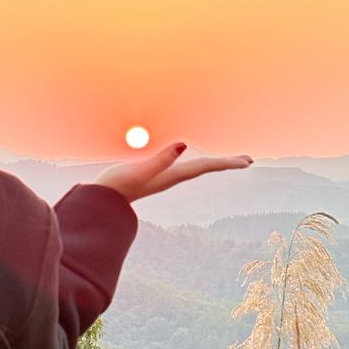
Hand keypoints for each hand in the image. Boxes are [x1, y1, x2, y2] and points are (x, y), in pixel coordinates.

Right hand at [93, 142, 253, 203]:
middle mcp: (171, 177)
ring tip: (229, 161)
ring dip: (213, 163)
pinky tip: (192, 160)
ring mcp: (164, 177)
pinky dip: (195, 162)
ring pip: (196, 168)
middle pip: (206, 168)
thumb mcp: (139, 170)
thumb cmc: (116, 186)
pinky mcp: (155, 175)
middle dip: (226, 164)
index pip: (205, 166)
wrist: (100, 202)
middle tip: (248, 160)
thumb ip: (161, 159)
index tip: (246, 161)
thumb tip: (183, 145)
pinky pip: (182, 166)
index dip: (226, 163)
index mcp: (171, 175)